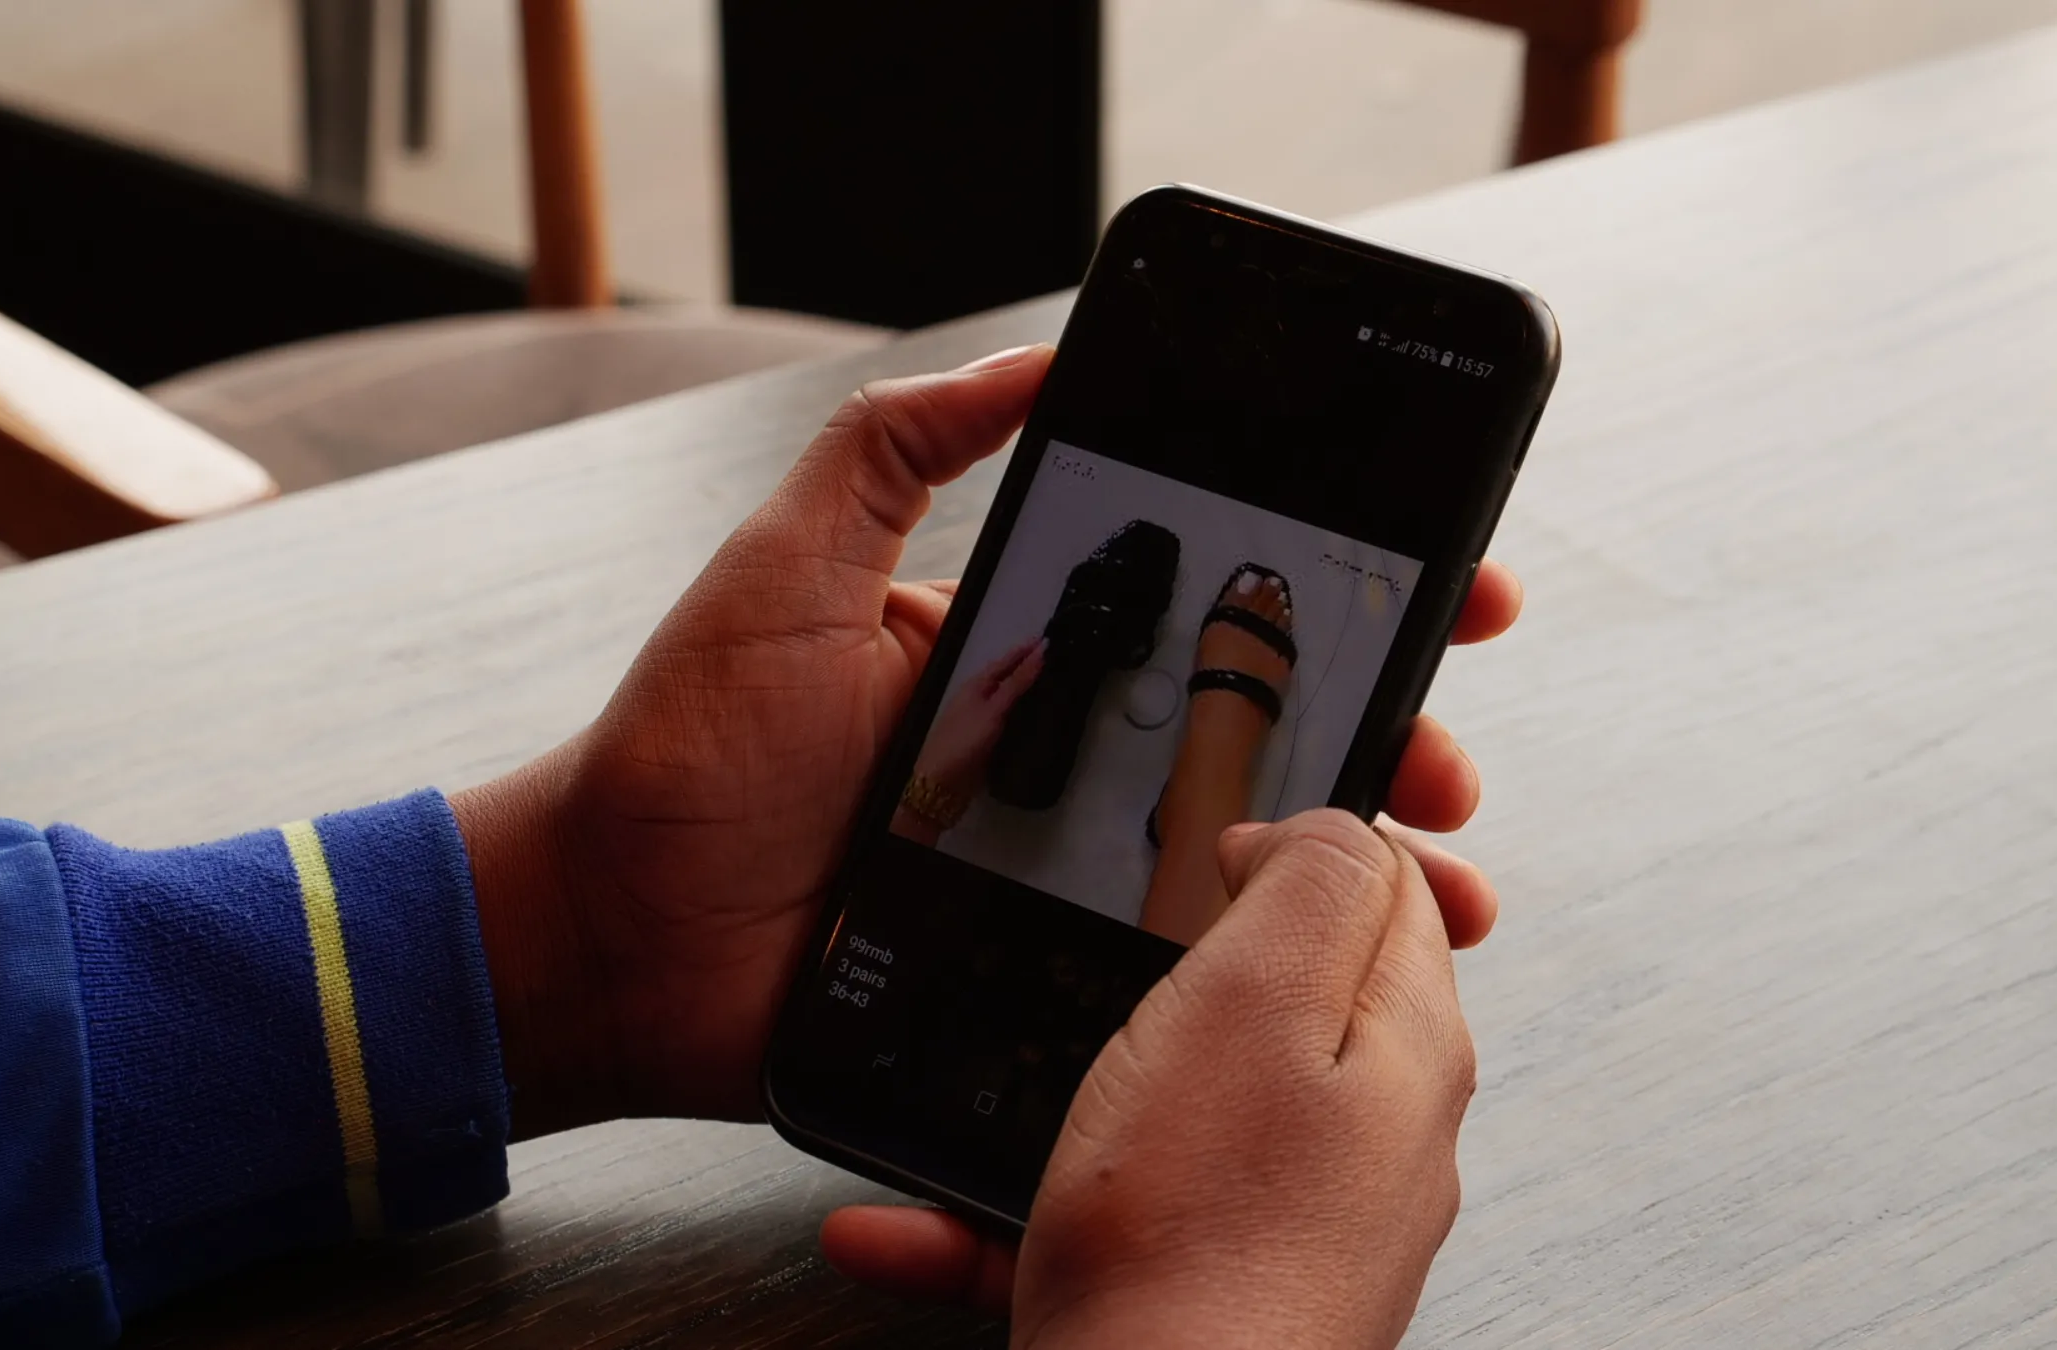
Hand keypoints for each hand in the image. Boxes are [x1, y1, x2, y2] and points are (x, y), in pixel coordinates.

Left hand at [448, 341, 1521, 1135]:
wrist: (608, 934)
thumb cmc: (687, 748)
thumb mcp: (790, 563)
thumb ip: (898, 449)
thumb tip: (1037, 356)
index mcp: (1032, 658)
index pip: (1209, 616)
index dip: (1336, 601)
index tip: (1448, 591)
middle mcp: (1064, 764)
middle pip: (1257, 747)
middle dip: (1384, 744)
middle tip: (1445, 761)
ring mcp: (1056, 880)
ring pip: (1241, 870)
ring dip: (1357, 875)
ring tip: (1434, 888)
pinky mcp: (1035, 983)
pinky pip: (1172, 981)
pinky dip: (1264, 982)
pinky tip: (1335, 985)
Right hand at [826, 813, 1484, 1347]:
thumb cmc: (1202, 1237)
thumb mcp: (1261, 997)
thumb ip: (1313, 880)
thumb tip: (1321, 829)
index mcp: (1400, 1040)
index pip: (1388, 880)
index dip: (1291, 835)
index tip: (1197, 832)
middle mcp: (1367, 1130)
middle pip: (1275, 990)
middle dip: (1163, 962)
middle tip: (1084, 950)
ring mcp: (1290, 1214)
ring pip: (1168, 1102)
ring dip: (1062, 1085)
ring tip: (974, 1089)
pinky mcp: (1206, 1281)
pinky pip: (1101, 1210)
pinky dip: (1011, 1203)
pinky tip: (920, 1217)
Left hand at [894, 637, 1045, 842]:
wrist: (942, 784)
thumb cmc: (964, 741)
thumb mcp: (993, 709)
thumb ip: (1017, 683)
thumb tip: (1042, 652)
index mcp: (978, 685)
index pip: (1007, 660)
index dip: (1028, 650)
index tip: (1053, 638)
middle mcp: (981, 699)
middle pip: (1011, 678)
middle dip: (1033, 669)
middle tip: (1063, 660)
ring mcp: (986, 720)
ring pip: (1014, 700)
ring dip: (1034, 693)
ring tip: (1061, 685)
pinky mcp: (992, 741)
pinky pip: (1014, 721)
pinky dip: (1030, 716)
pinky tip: (1045, 718)